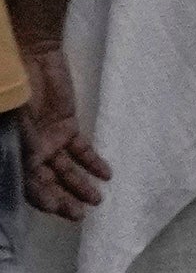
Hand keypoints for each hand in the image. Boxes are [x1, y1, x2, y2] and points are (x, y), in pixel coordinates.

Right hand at [16, 45, 103, 221]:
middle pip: (46, 183)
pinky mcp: (66, 126)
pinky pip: (81, 150)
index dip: (41, 199)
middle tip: (80, 215)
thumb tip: (32, 173)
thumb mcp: (16, 121)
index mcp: (13, 152)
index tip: (57, 210)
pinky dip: (93, 162)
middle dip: (62, 200)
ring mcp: (49, 139)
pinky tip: (106, 175)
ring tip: (97, 200)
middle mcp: (30, 151)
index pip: (26, 185)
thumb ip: (26, 147)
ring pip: (66, 170)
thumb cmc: (16, 90)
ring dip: (80, 185)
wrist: (31, 57)